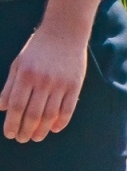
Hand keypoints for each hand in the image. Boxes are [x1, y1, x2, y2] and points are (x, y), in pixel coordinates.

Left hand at [0, 24, 87, 141]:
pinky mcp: (75, 83)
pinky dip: (61, 121)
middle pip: (33, 114)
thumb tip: (2, 108)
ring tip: (37, 137)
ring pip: (50, 114)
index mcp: (26, 75)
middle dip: (26, 130)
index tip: (10, 134)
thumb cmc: (38, 47)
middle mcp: (43, 80)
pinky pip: (68, 108)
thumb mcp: (19, 63)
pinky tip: (54, 128)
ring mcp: (60, 83)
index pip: (17, 106)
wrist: (65, 30)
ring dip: (42, 129)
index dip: (12, 123)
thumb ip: (10, 86)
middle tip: (22, 139)